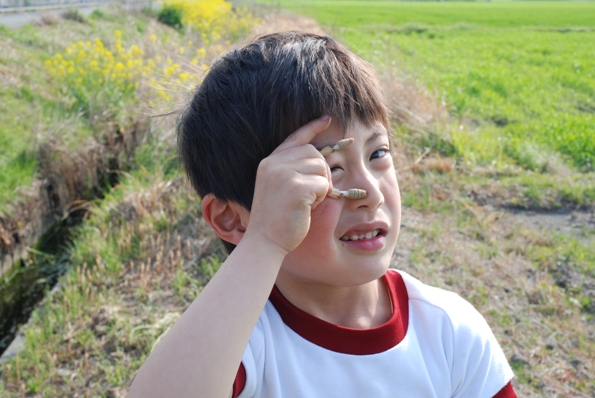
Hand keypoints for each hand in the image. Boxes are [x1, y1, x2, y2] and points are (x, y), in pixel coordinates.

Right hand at [246, 115, 332, 255]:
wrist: (264, 241)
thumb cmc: (275, 220)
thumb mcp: (278, 188)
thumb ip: (292, 170)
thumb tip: (319, 159)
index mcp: (269, 162)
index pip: (295, 138)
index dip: (312, 127)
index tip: (327, 119)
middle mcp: (275, 163)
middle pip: (315, 153)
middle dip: (321, 172)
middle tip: (314, 193)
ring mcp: (284, 174)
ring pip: (321, 168)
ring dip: (322, 186)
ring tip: (308, 202)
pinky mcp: (297, 187)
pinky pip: (324, 184)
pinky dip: (322, 197)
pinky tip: (308, 208)